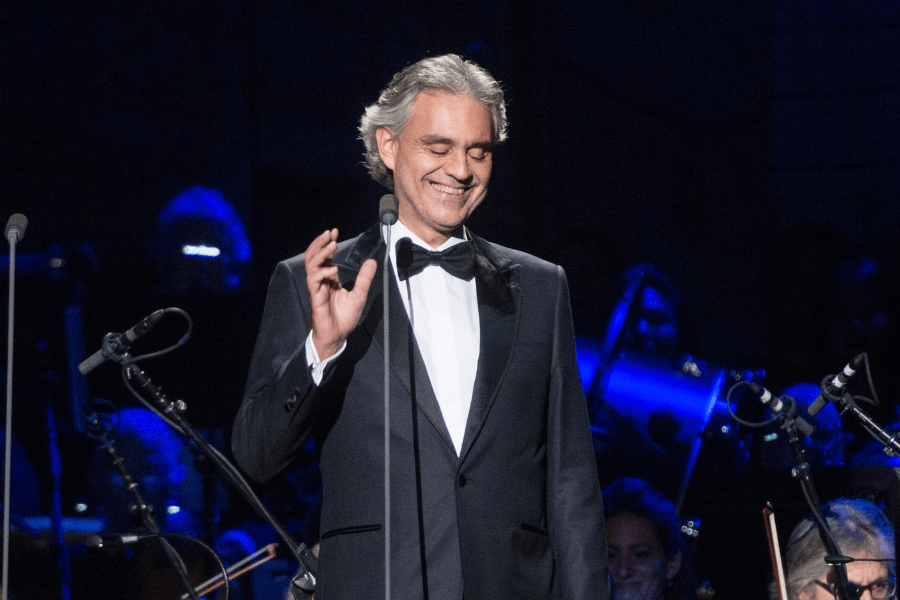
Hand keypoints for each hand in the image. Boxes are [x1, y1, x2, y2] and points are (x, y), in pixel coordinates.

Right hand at [305, 228, 376, 359]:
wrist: (338, 336)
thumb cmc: (344, 318)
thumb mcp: (359, 294)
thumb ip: (364, 278)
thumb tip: (372, 261)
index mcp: (329, 278)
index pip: (325, 256)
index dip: (328, 243)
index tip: (334, 231)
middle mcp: (320, 281)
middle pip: (313, 256)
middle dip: (320, 243)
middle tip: (330, 233)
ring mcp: (316, 288)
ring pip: (311, 265)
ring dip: (321, 253)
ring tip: (332, 245)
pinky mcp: (315, 298)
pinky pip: (314, 280)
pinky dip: (323, 272)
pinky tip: (333, 269)